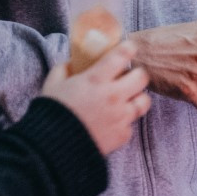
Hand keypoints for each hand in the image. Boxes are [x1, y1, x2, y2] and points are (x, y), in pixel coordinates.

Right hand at [42, 39, 150, 155]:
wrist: (53, 147)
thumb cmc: (52, 112)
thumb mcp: (53, 84)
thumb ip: (64, 69)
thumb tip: (72, 63)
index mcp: (96, 79)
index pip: (122, 55)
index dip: (128, 48)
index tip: (128, 48)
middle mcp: (113, 96)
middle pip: (142, 77)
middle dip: (137, 75)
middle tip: (129, 77)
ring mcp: (120, 116)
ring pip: (144, 101)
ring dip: (136, 98)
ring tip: (126, 99)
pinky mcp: (122, 135)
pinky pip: (131, 124)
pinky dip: (124, 122)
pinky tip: (113, 122)